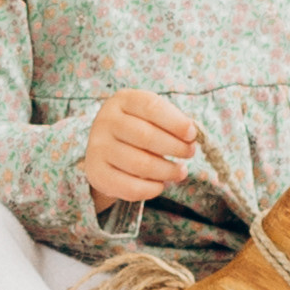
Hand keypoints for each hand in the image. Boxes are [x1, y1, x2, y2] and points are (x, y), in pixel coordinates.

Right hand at [84, 87, 198, 206]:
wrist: (104, 150)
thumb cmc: (137, 129)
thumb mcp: (150, 117)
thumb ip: (170, 122)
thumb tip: (191, 135)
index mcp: (122, 100)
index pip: (151, 107)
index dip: (175, 122)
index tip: (192, 134)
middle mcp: (106, 120)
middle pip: (146, 136)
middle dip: (175, 147)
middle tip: (189, 153)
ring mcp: (98, 147)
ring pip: (141, 164)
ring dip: (167, 171)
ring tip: (180, 171)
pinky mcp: (96, 173)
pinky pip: (130, 187)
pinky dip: (151, 189)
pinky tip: (161, 185)